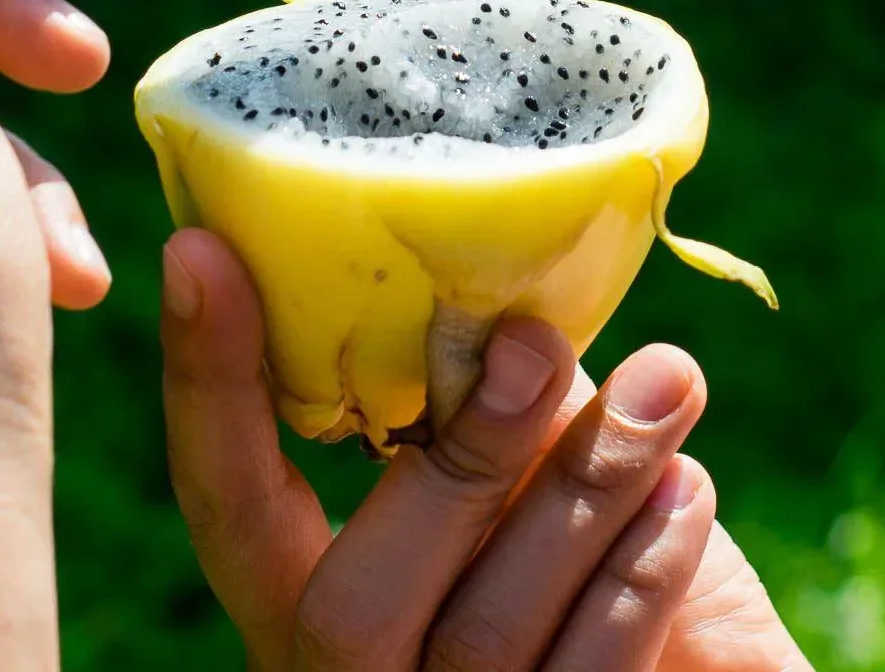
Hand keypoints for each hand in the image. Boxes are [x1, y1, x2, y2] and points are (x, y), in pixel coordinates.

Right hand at [160, 230, 812, 670]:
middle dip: (455, 457)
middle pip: (349, 603)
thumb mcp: (509, 493)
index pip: (224, 498)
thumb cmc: (575, 571)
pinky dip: (642, 573)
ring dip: (583, 488)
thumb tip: (491, 305)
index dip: (206, 380)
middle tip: (530, 339)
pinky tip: (684, 485)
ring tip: (665, 380)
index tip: (200, 251)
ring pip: (486, 636)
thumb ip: (476, 418)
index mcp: (302, 603)